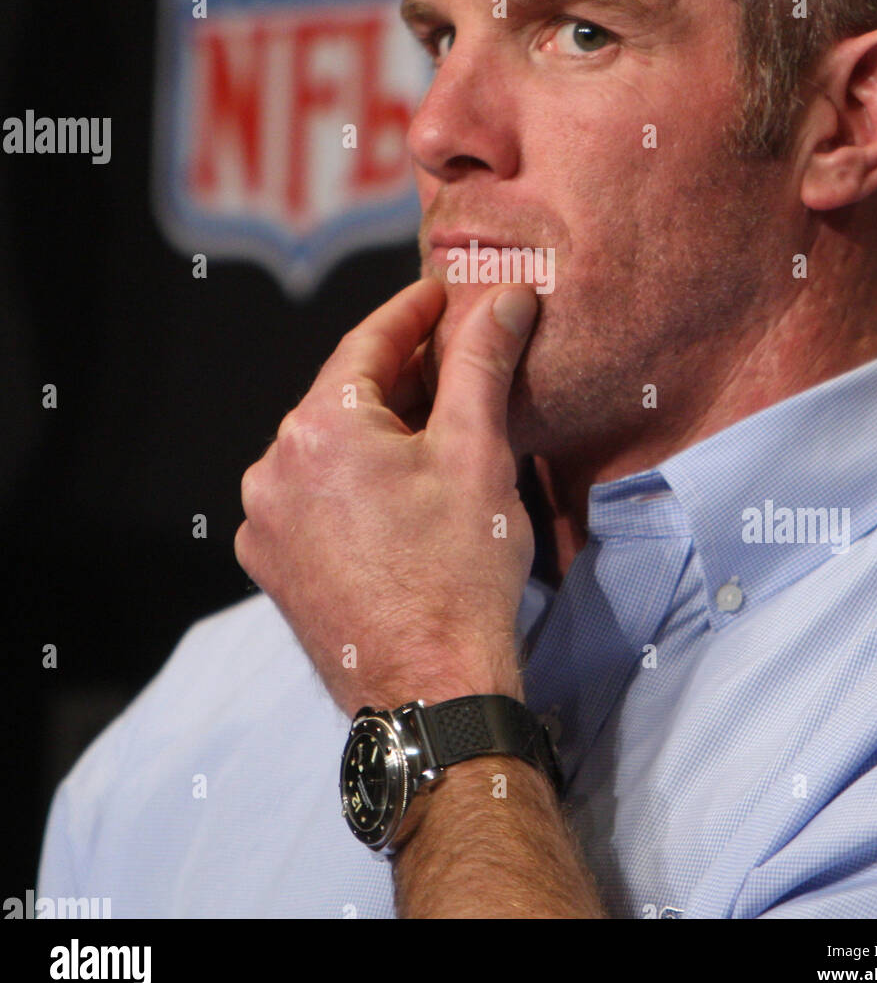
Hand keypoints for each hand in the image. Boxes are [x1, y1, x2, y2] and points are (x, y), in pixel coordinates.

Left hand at [235, 276, 539, 714]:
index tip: (442, 291)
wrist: (431, 692)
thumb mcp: (478, 452)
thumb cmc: (461, 572)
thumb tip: (506, 297)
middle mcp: (272, 467)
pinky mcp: (270, 563)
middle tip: (452, 353)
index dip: (411, 311)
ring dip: (375, 427)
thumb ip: (482, 362)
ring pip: (326, 446)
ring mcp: (264, 520)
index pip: (368, 343)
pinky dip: (351, 477)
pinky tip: (396, 486)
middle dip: (399, 372)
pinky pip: (311, 494)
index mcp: (318, 429)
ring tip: (432, 422)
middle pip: (344, 395)